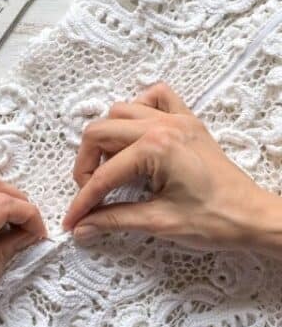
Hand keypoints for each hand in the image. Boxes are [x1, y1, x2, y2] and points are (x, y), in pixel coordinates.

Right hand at [63, 83, 281, 256]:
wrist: (254, 216)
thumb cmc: (215, 221)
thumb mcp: (159, 222)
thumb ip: (114, 220)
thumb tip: (82, 228)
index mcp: (156, 149)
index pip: (104, 175)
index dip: (84, 202)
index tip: (73, 221)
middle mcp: (162, 125)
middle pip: (100, 132)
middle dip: (86, 165)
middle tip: (90, 193)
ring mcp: (176, 118)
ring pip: (121, 111)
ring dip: (107, 138)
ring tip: (112, 167)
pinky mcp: (187, 121)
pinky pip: (155, 98)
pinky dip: (138, 110)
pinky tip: (137, 134)